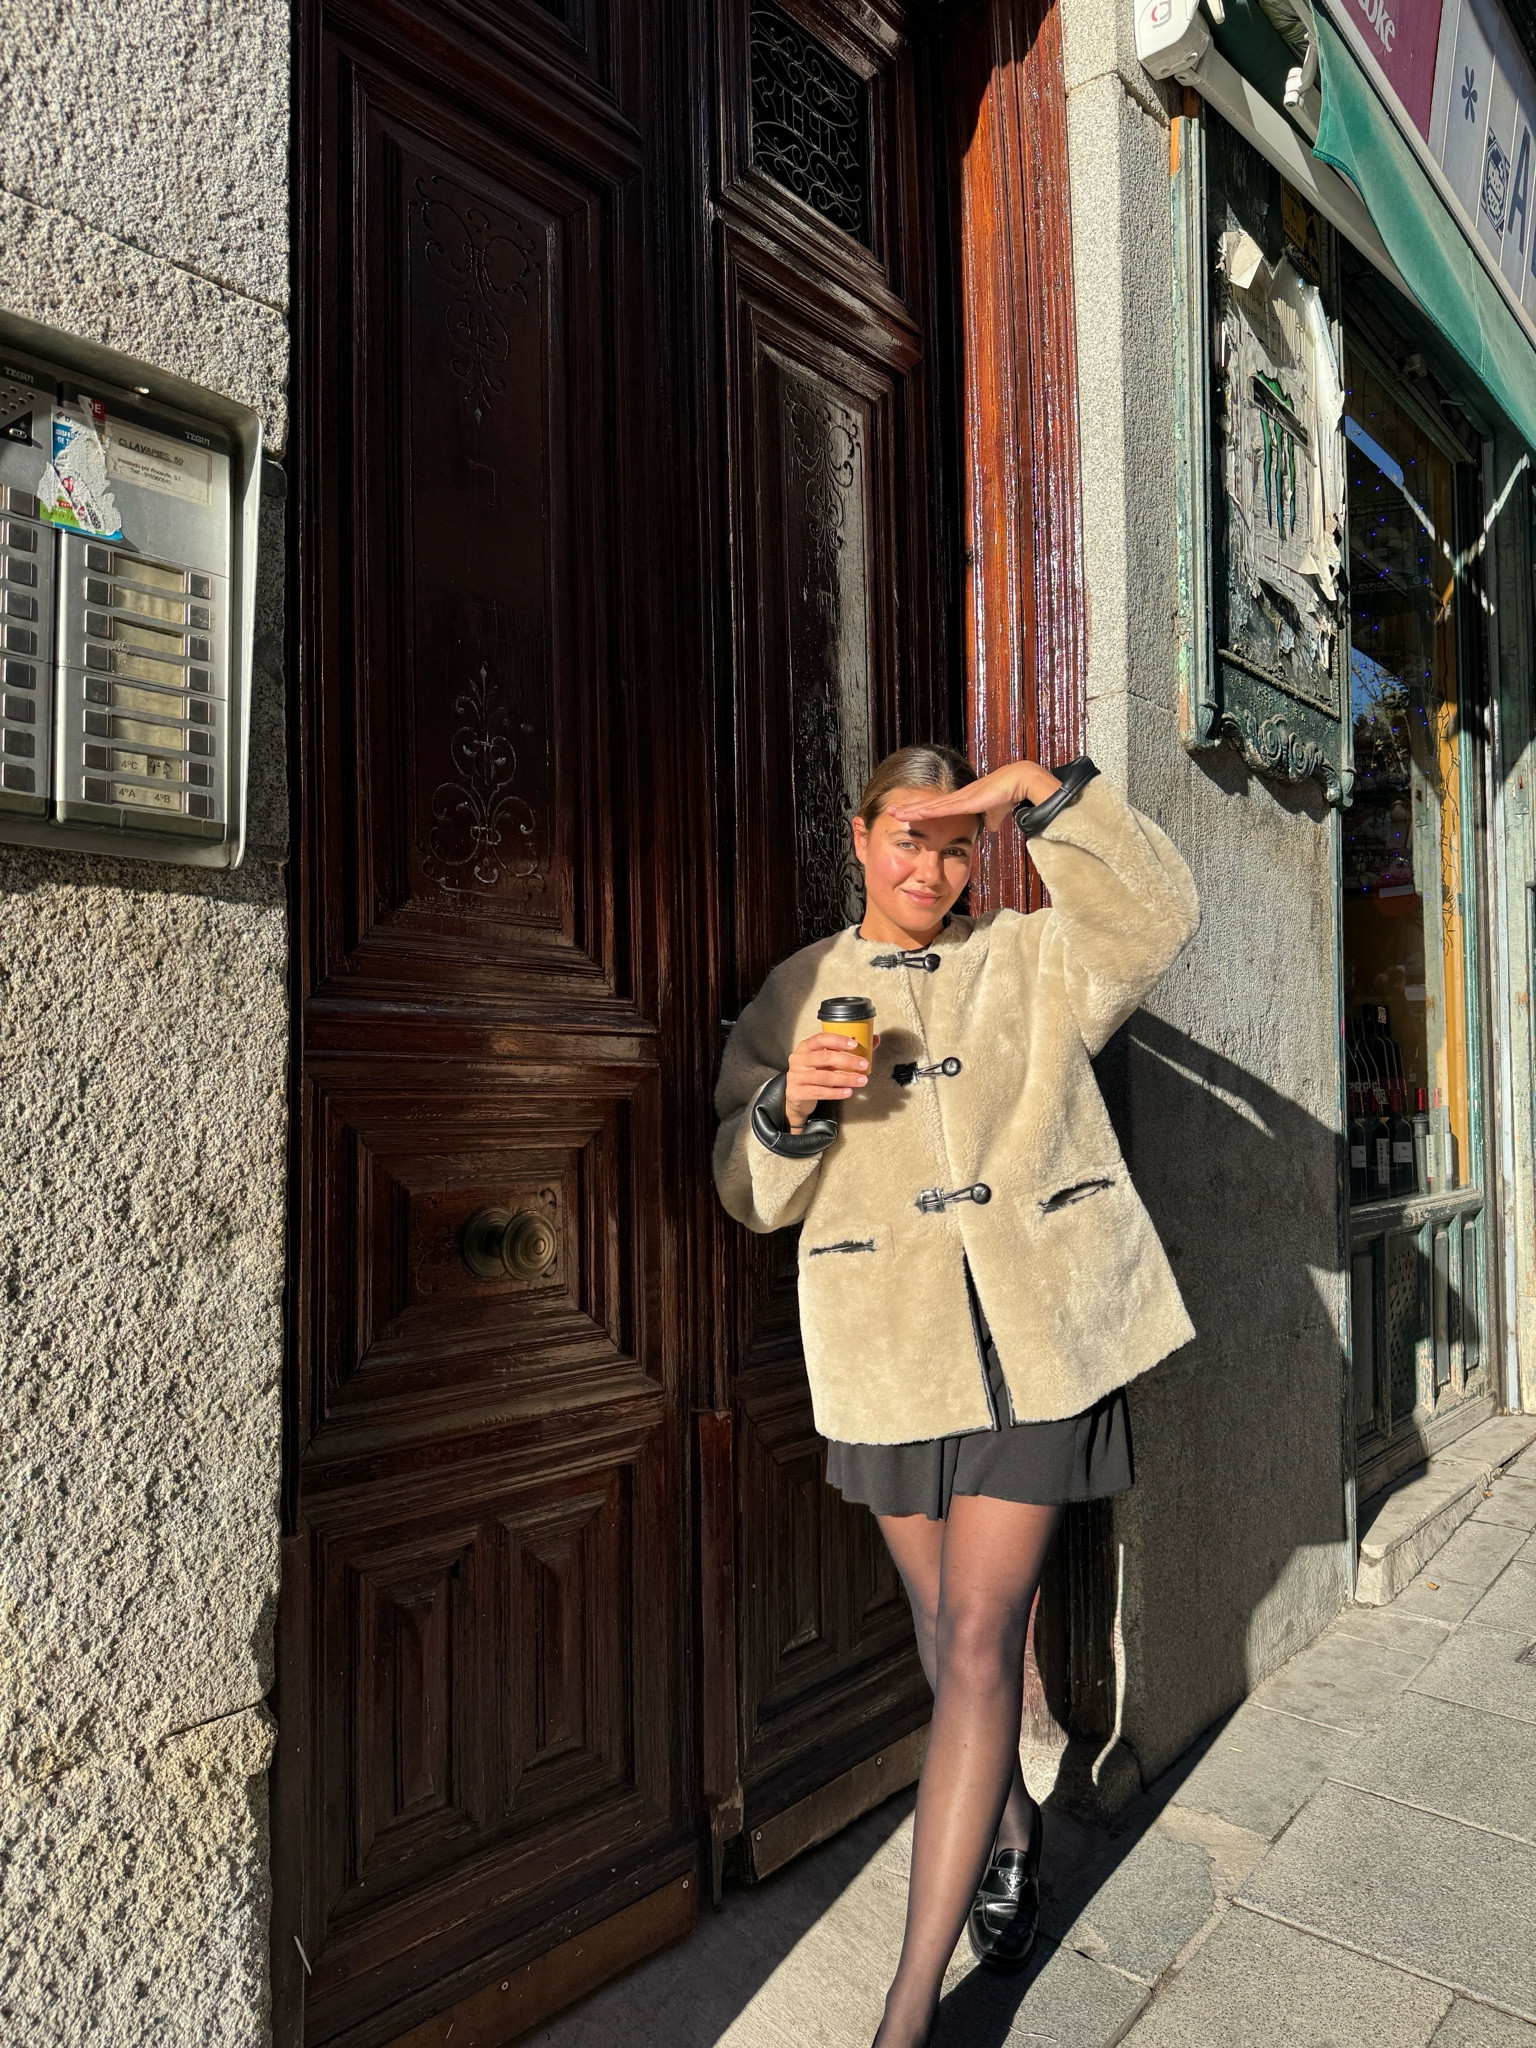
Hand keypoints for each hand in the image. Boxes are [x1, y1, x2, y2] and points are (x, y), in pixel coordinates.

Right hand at [784, 1031, 879, 1132]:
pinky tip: (848, 1091)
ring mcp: (796, 1076)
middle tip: (863, 1065)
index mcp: (805, 1047)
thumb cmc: (814, 1073)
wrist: (796, 1096)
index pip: (821, 1039)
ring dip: (845, 1079)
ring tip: (861, 1080)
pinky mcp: (797, 1092)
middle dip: (847, 1061)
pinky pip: (819, 1092)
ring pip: (824, 1077)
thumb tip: (874, 1040)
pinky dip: (836, 1092)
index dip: (838, 1040)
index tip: (854, 1044)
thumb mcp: (827, 1060)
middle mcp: (799, 1059)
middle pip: (824, 1057)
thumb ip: (846, 1051)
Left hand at [890, 759, 1060, 833]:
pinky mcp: (964, 801)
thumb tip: (989, 829)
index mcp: (960, 803)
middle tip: (888, 811)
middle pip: (925, 806)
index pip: (934, 809)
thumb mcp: (994, 815)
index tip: (903, 815)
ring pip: (928, 807)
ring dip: (910, 810)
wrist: (1016, 782)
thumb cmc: (1007, 796)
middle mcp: (955, 799)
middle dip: (906, 809)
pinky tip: (914, 813)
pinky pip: (942, 809)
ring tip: (892, 812)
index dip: (917, 811)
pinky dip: (927, 811)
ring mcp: (958, 799)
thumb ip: (989, 821)